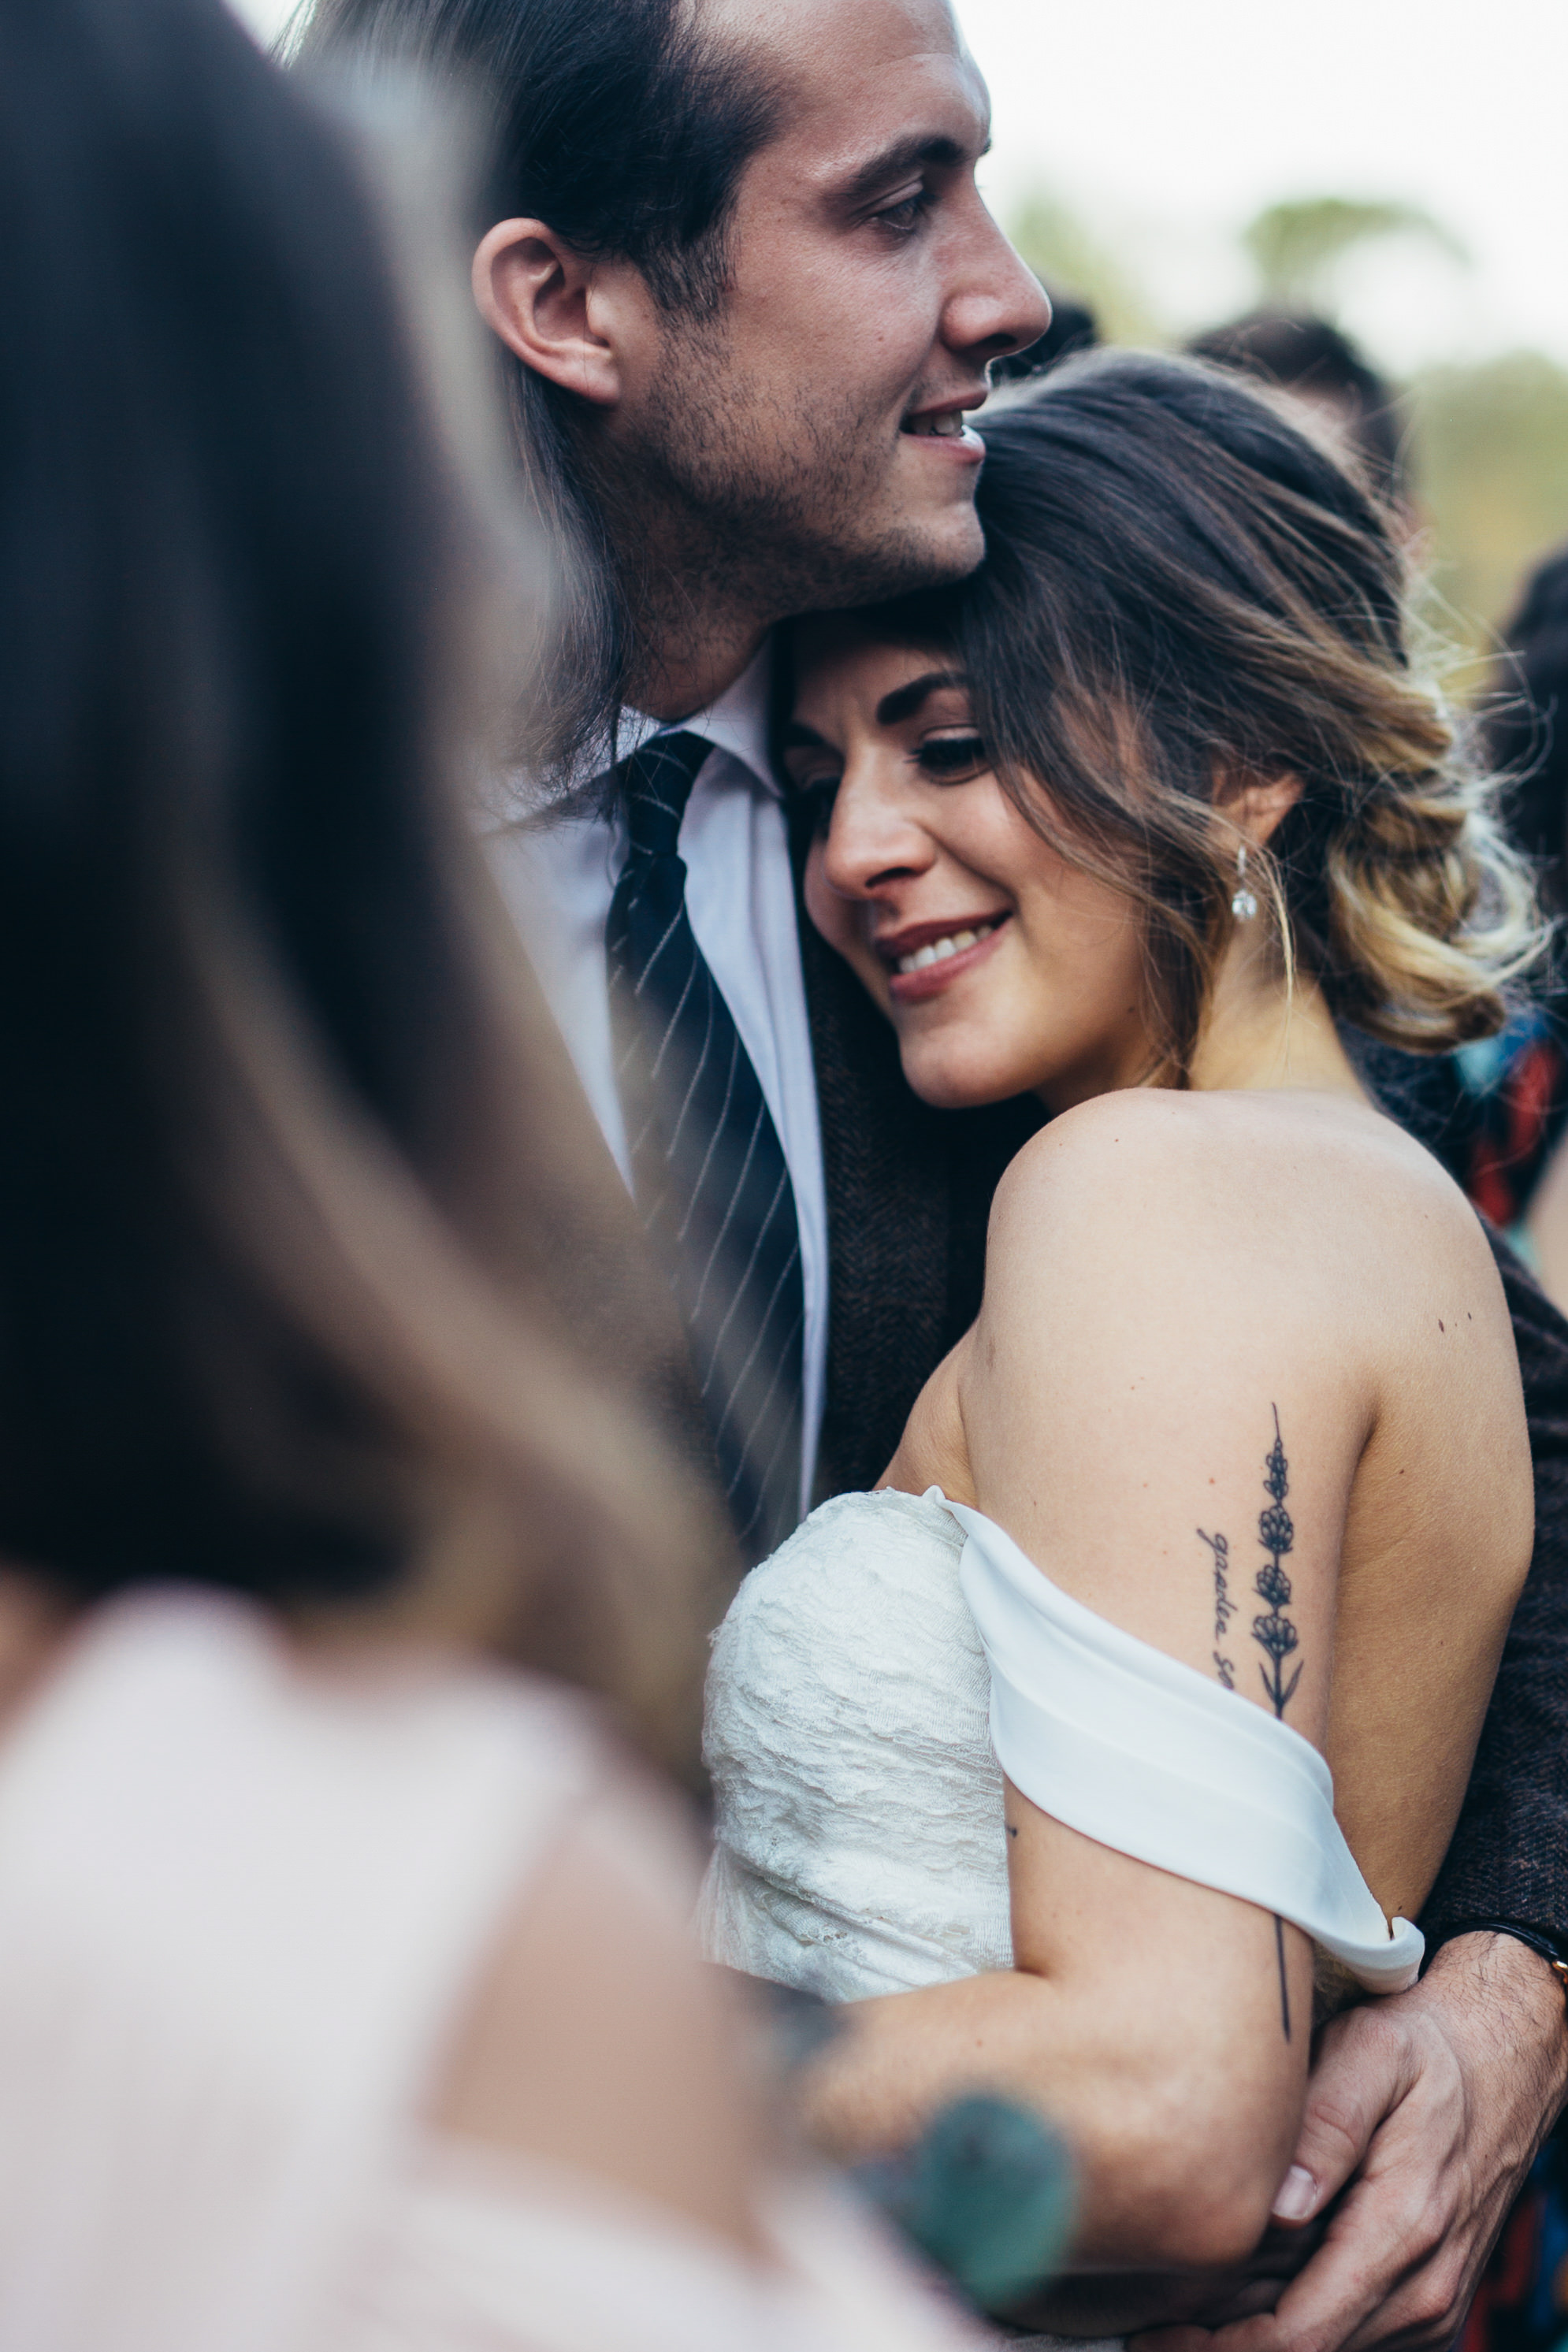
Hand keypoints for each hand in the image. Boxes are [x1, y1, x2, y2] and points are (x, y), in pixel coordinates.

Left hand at [1130, 1933, 1567, 2351]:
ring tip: (1167, 2304)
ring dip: (1246, 2334)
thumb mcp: (1372, 2054)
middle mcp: (1421, 2288)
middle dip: (1218, 2344)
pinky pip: (1344, 2330)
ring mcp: (1425, 2304)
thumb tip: (1281, 2204)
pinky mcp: (1419, 2303)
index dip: (1220, 2350)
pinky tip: (1228, 2288)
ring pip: (1322, 2346)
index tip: (1153, 2335)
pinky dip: (1283, 2316)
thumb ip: (1327, 2124)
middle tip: (1142, 2318)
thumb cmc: (1421, 2053)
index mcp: (1403, 2231)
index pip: (1302, 2336)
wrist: (1497, 2066)